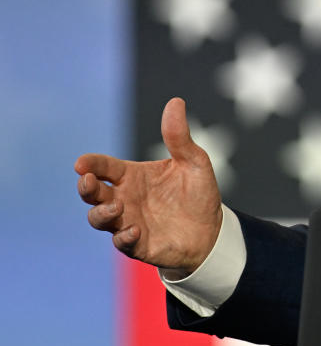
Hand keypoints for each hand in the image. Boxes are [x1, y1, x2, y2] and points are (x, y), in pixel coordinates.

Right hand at [75, 98, 222, 273]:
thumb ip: (179, 136)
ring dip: (102, 213)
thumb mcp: (194, 161)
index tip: (82, 163)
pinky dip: (124, 236)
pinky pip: (121, 243)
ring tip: (118, 206)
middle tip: (88, 181)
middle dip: (85, 187)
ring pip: (99, 219)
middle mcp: (124, 198)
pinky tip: (134, 230)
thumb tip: (175, 102)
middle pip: (93, 194)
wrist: (212, 229)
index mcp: (132, 176)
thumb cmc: (198, 193)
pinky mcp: (138, 244)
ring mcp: (128, 221)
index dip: (91, 164)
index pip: (105, 167)